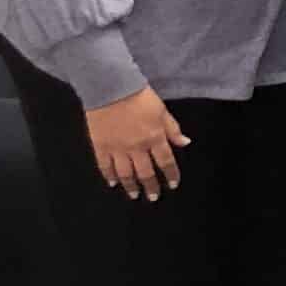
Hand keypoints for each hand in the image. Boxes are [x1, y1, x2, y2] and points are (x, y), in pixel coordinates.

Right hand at [83, 87, 188, 201]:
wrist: (110, 87)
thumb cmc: (139, 96)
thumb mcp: (162, 110)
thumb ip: (172, 129)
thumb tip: (185, 143)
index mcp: (155, 138)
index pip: (166, 162)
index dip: (171, 175)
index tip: (173, 185)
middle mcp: (137, 147)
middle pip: (146, 172)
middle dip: (151, 186)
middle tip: (153, 197)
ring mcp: (117, 148)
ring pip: (126, 173)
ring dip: (131, 186)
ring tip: (134, 195)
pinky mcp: (100, 146)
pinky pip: (105, 166)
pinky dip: (109, 176)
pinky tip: (113, 183)